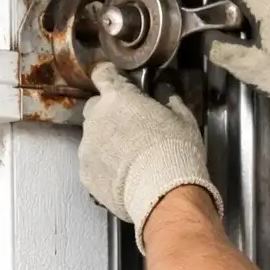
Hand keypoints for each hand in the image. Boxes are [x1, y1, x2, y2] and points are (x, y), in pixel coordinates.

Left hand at [79, 64, 222, 251]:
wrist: (164, 194)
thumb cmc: (176, 151)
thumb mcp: (183, 120)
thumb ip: (170, 102)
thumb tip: (168, 95)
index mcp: (118, 98)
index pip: (102, 74)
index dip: (109, 76)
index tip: (116, 82)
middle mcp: (96, 119)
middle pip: (95, 107)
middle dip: (109, 113)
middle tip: (130, 126)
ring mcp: (87, 148)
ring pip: (93, 137)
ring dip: (106, 141)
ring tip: (129, 157)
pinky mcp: (86, 174)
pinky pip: (92, 163)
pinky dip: (104, 166)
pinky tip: (123, 175)